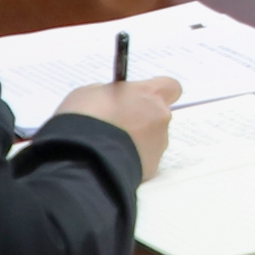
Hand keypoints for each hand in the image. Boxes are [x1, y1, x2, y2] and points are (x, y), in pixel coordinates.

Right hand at [53, 74, 182, 175]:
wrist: (83, 157)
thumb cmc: (85, 118)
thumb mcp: (90, 93)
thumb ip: (111, 94)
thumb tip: (112, 100)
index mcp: (149, 94)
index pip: (170, 86)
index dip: (155, 93)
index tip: (140, 97)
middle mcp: (160, 117)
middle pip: (158, 115)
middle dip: (142, 119)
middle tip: (117, 124)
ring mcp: (158, 144)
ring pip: (152, 139)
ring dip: (136, 141)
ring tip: (109, 146)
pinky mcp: (152, 168)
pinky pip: (143, 160)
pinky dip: (131, 159)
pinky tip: (111, 160)